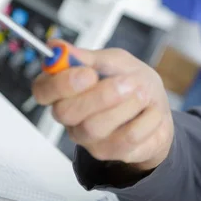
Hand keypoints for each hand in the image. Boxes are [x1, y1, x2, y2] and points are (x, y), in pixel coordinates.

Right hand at [32, 41, 173, 170]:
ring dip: (127, 106)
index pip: (43, 90)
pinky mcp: (111, 152)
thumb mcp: (115, 61)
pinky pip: (126, 138)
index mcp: (64, 89)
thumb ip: (90, 57)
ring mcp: (88, 138)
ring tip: (144, 93)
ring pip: (95, 128)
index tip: (89, 73)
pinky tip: (150, 112)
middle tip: (129, 83)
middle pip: (65, 113)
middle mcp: (70, 116)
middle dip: (100, 96)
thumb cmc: (132, 82)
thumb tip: (58, 47)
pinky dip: (147, 120)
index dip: (61, 83)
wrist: (157, 107)